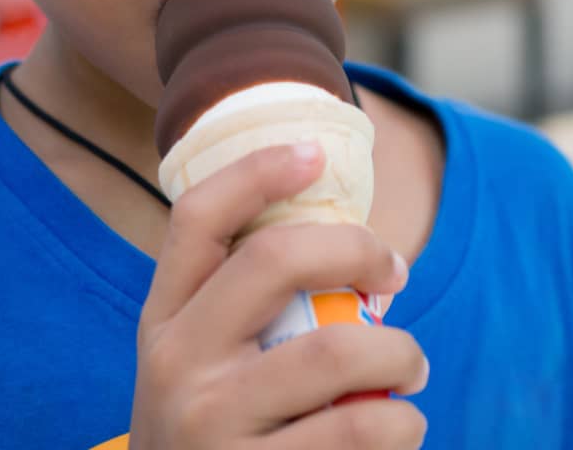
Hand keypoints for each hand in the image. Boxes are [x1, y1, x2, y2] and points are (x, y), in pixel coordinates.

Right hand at [130, 142, 428, 447]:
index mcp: (162, 325)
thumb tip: (343, 240)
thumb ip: (240, 310)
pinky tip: (399, 433)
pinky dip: (402, 428)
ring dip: (403, 354)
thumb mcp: (197, 371)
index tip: (315, 152)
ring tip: (411, 374)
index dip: (258, 170)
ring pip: (340, 351)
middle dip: (362, 251)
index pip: (198, 218)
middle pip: (277, 259)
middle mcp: (176, 369)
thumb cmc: (216, 438)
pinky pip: (362, 432)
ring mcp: (213, 431)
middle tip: (398, 273)